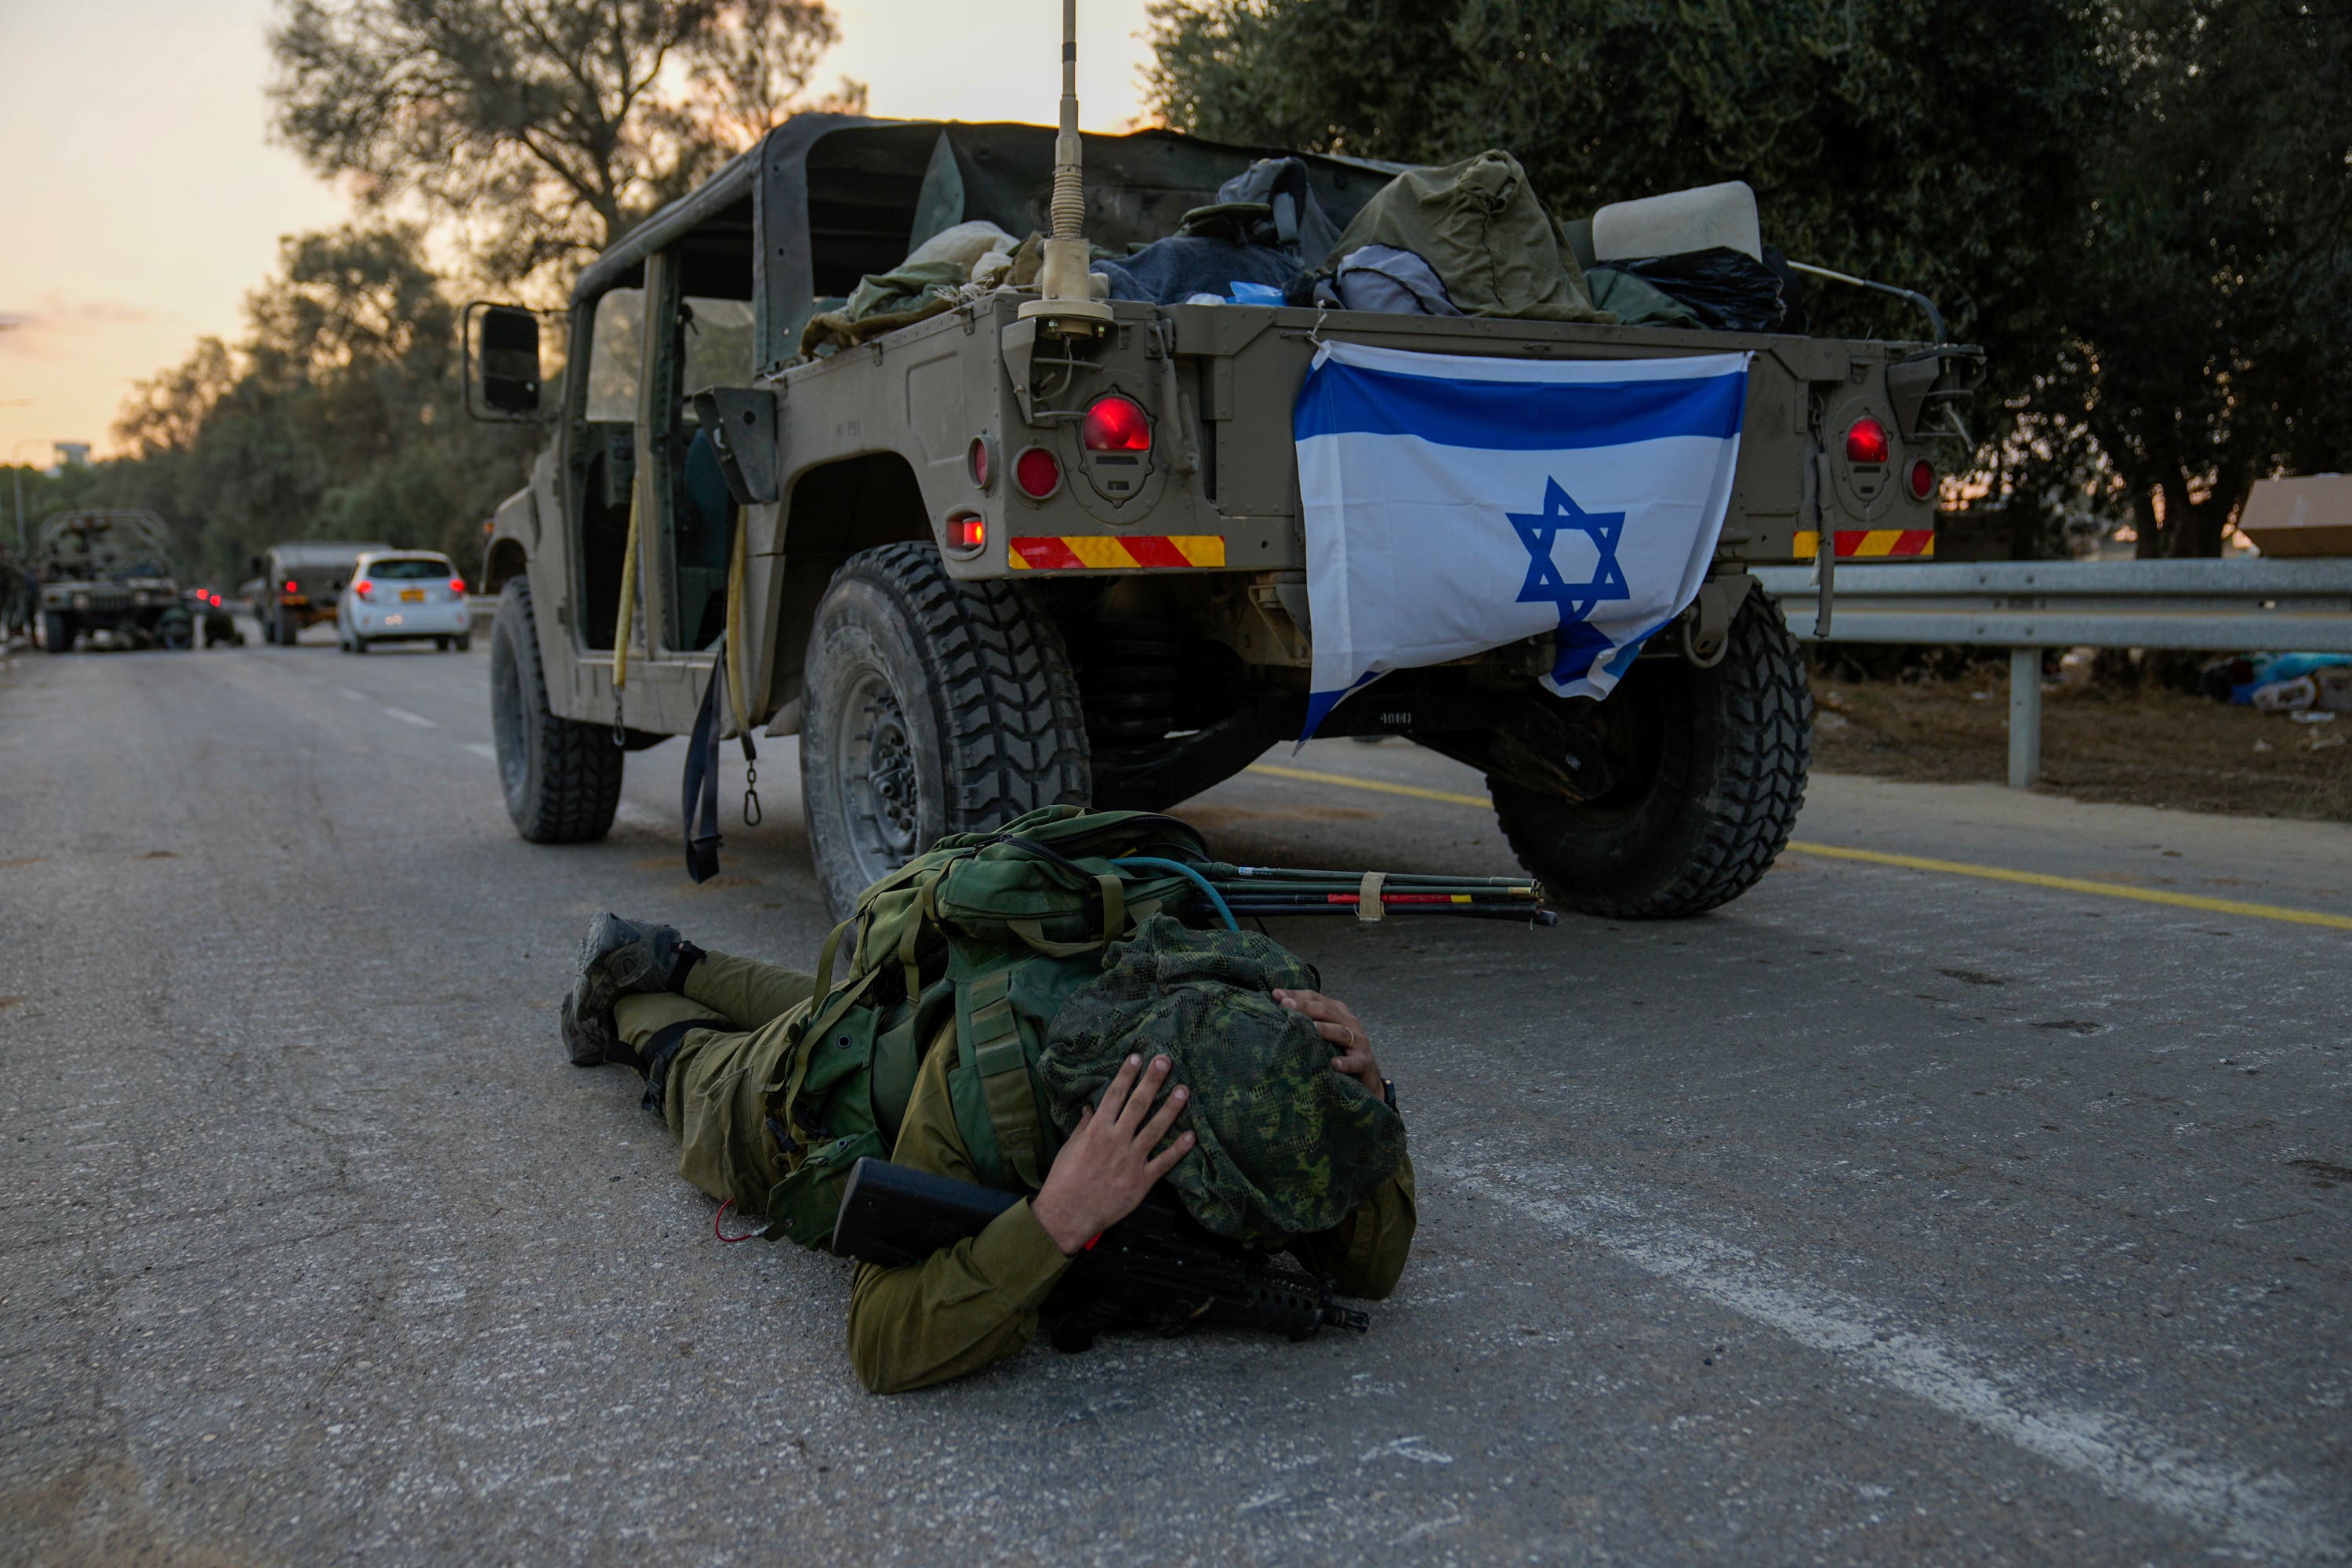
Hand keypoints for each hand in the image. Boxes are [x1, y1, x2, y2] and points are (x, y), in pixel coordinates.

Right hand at [1030, 1053, 1194, 1254]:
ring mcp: (1131, 1160)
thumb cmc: (1064, 1180)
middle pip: (1138, 1105)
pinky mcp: (1141, 1181)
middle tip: (1165, 1061)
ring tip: (1183, 1090)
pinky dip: (1178, 1150)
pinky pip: (1164, 1162)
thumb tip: (1090, 1108)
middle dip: (1152, 1081)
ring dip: (1170, 1109)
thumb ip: (1084, 1127)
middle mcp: (1116, 1140)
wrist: (1067, 1213)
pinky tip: (1191, 1136)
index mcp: (1096, 1130)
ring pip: (1154, 1129)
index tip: (1137, 1056)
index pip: (1114, 1095)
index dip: (1126, 1075)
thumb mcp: (1070, 1148)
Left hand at [1273, 988, 1382, 1097]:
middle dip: (1305, 1007)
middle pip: (1326, 1011)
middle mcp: (1349, 1022)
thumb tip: (1276, 1013)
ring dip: (1324, 1029)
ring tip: (1309, 1029)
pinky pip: (1356, 1061)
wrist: (1367, 1076)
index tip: (1276, 994)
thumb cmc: (1339, 1051)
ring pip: (1340, 1032)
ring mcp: (1359, 1041)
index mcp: (1338, 1012)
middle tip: (1285, 1005)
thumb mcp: (1324, 1034)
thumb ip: (1307, 1023)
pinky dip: (1346, 1062)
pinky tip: (1334, 1064)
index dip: (1297, 995)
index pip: (1316, 998)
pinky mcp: (1365, 1060)